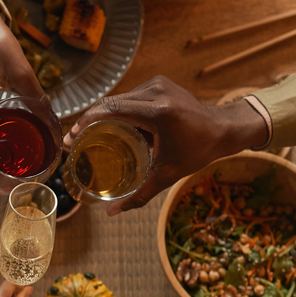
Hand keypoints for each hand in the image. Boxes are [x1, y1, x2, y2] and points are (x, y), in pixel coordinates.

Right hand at [65, 76, 266, 214]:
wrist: (223, 128)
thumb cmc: (198, 151)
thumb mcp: (168, 173)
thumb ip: (139, 194)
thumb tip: (112, 213)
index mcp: (158, 112)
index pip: (110, 110)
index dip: (85, 122)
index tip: (72, 137)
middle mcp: (156, 92)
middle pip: (110, 103)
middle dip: (88, 119)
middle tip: (74, 139)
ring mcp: (157, 84)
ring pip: (118, 98)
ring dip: (103, 114)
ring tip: (89, 134)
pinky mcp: (159, 83)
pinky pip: (129, 96)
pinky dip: (118, 110)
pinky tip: (109, 125)